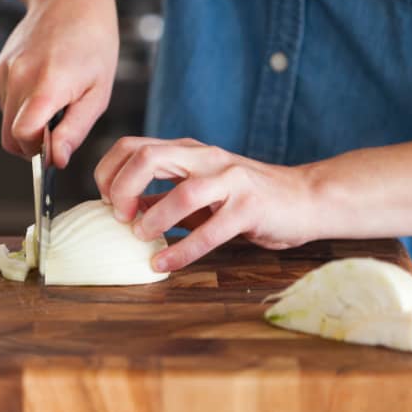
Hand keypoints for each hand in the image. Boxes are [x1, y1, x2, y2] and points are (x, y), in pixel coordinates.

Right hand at [0, 0, 118, 166]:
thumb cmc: (93, 44)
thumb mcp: (98, 91)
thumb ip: (75, 129)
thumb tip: (57, 160)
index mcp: (48, 83)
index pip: (22, 135)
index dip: (37, 152)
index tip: (56, 149)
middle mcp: (19, 76)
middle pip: (10, 136)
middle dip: (32, 145)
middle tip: (59, 131)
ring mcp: (4, 71)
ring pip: (7, 121)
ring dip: (29, 123)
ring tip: (57, 99)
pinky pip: (5, 104)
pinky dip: (22, 106)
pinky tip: (43, 86)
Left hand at [94, 137, 316, 271]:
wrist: (305, 198)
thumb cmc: (246, 197)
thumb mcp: (198, 191)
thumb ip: (162, 197)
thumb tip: (120, 211)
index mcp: (187, 150)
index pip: (131, 146)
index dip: (109, 173)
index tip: (107, 202)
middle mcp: (205, 158)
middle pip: (147, 157)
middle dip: (122, 189)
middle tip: (120, 217)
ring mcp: (230, 179)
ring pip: (181, 193)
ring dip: (152, 219)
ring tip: (142, 238)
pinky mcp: (250, 206)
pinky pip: (210, 231)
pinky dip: (181, 251)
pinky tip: (165, 265)